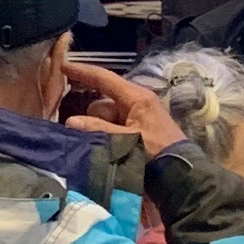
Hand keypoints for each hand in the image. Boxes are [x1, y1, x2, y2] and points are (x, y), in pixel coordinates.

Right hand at [59, 61, 186, 157]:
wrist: (182, 177)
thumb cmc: (157, 153)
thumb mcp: (127, 139)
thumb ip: (99, 130)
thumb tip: (70, 121)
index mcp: (136, 98)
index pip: (104, 78)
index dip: (82, 72)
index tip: (62, 66)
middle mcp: (135, 104)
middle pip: (101, 104)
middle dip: (89, 119)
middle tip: (79, 136)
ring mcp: (135, 120)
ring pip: (104, 119)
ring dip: (96, 132)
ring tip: (95, 150)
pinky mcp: (135, 134)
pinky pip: (112, 130)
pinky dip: (104, 139)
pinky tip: (100, 152)